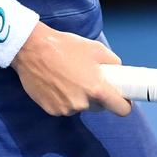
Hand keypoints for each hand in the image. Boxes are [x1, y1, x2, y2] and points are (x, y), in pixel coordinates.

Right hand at [11, 22, 131, 116]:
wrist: (32, 49)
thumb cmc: (65, 46)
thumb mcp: (95, 48)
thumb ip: (113, 62)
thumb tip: (118, 72)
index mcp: (96, 88)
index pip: (121, 109)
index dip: (124, 104)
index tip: (121, 98)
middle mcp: (82, 103)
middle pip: (99, 107)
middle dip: (98, 96)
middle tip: (88, 78)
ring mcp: (66, 109)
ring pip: (81, 107)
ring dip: (79, 97)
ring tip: (68, 77)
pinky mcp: (51, 110)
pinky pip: (65, 107)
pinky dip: (64, 98)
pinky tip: (56, 83)